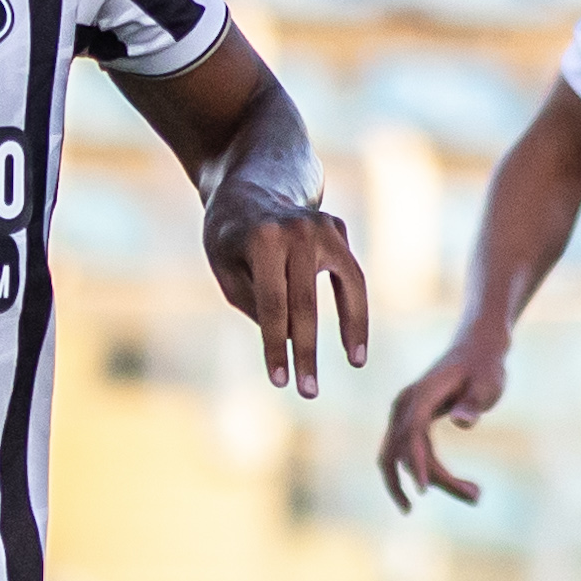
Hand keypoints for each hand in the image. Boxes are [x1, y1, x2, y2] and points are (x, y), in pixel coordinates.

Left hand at [208, 193, 371, 400]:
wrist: (250, 188)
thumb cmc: (230, 238)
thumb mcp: (225, 269)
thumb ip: (254, 303)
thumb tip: (290, 339)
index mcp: (263, 239)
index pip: (271, 304)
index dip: (275, 346)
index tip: (279, 381)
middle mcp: (299, 229)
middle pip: (305, 303)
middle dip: (306, 351)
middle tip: (307, 392)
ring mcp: (325, 226)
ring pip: (347, 286)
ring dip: (351, 331)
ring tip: (354, 364)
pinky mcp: (339, 229)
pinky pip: (352, 278)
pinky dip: (356, 311)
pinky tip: (354, 347)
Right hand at [377, 332, 509, 511]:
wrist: (476, 350)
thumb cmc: (484, 367)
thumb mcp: (487, 384)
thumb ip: (473, 404)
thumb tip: (462, 423)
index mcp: (420, 395)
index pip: (410, 434)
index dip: (415, 463)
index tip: (424, 491)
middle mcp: (404, 406)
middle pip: (405, 452)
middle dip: (435, 480)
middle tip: (477, 497)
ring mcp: (403, 415)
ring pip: (401, 459)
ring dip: (430, 481)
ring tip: (474, 495)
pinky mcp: (409, 424)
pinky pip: (408, 455)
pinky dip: (426, 473)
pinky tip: (454, 485)